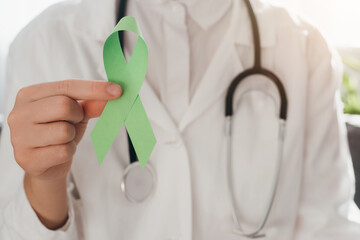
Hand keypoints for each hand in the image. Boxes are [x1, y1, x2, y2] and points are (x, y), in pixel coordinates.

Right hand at [7, 79, 121, 228]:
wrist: (46, 164)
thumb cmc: (58, 132)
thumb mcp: (76, 114)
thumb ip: (92, 103)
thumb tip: (112, 94)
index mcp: (29, 95)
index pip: (67, 86)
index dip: (94, 88)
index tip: (117, 91)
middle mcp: (18, 113)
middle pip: (63, 106)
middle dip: (77, 116)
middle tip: (72, 123)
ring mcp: (19, 137)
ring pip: (64, 131)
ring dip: (71, 137)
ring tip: (62, 139)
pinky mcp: (26, 158)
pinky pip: (63, 151)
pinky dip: (68, 152)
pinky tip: (57, 153)